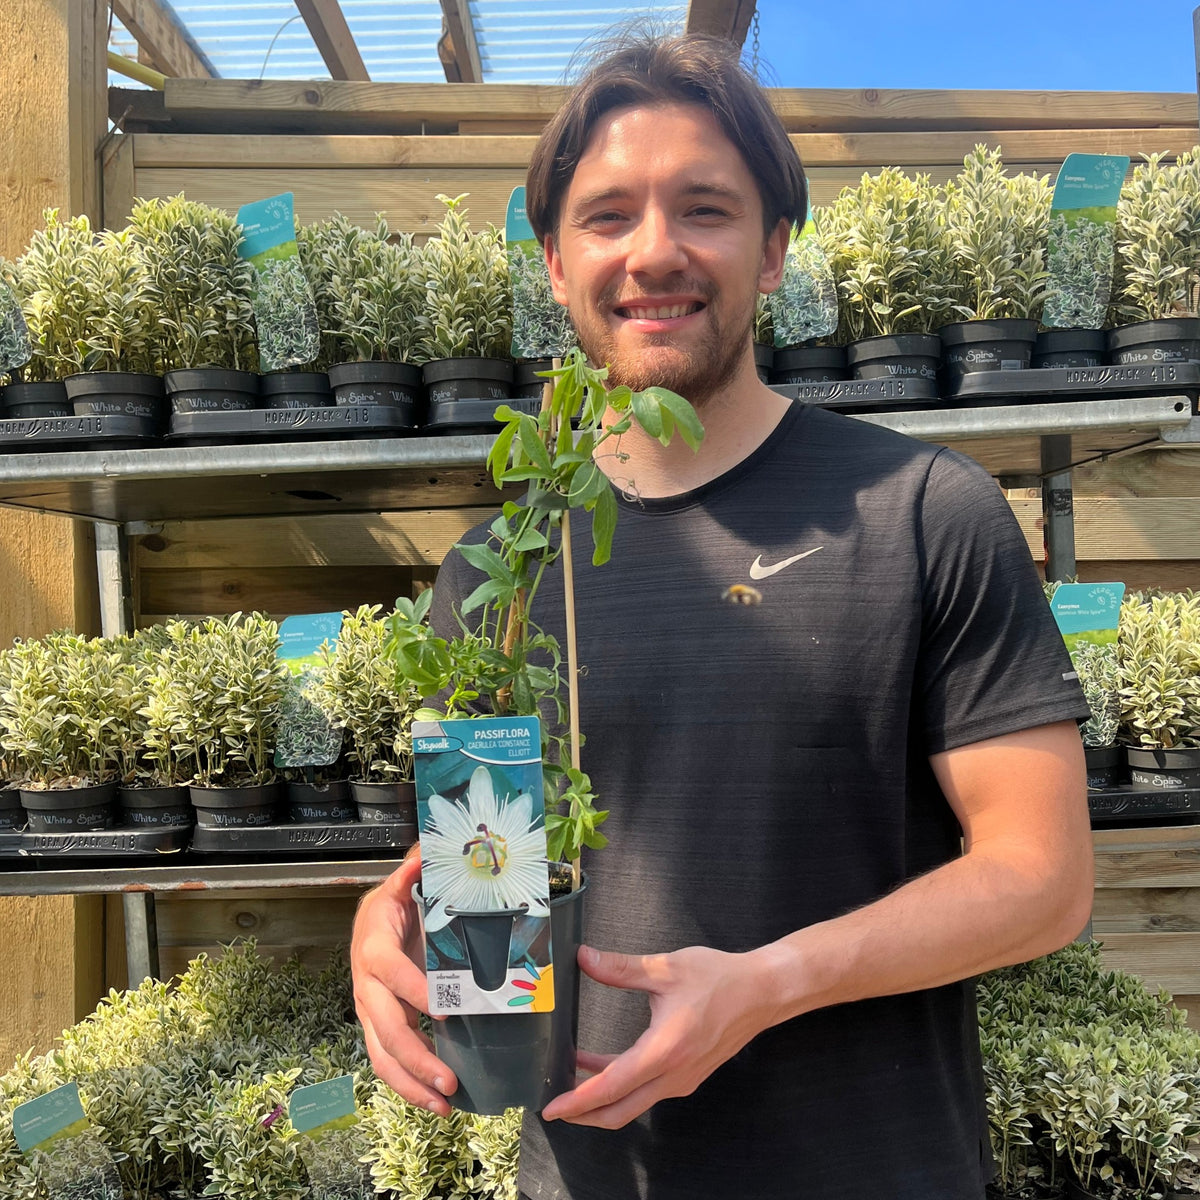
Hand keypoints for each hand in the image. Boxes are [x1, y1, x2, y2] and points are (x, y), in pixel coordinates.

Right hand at [351, 848, 456, 1113]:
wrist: (370, 923)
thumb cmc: (394, 905)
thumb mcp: (402, 885)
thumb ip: (415, 870)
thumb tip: (425, 855)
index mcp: (374, 947)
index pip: (392, 973)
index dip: (415, 990)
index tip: (445, 1008)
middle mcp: (366, 985)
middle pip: (385, 1028)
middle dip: (417, 1056)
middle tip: (450, 1078)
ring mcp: (368, 1011)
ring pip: (382, 1056)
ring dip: (411, 1084)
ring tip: (444, 1105)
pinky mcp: (375, 1027)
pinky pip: (386, 1062)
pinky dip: (408, 1086)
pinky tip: (435, 1102)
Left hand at [540, 943, 780, 1128]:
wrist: (761, 992)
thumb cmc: (719, 979)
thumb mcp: (666, 968)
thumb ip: (621, 968)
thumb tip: (585, 958)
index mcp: (664, 1051)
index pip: (611, 1087)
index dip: (577, 1100)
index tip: (551, 1107)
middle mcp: (673, 1075)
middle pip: (618, 1111)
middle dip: (582, 1114)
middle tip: (553, 1106)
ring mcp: (682, 1080)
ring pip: (633, 1104)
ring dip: (601, 1099)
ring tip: (571, 1082)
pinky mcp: (688, 1075)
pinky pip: (647, 1091)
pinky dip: (621, 1087)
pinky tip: (603, 1064)